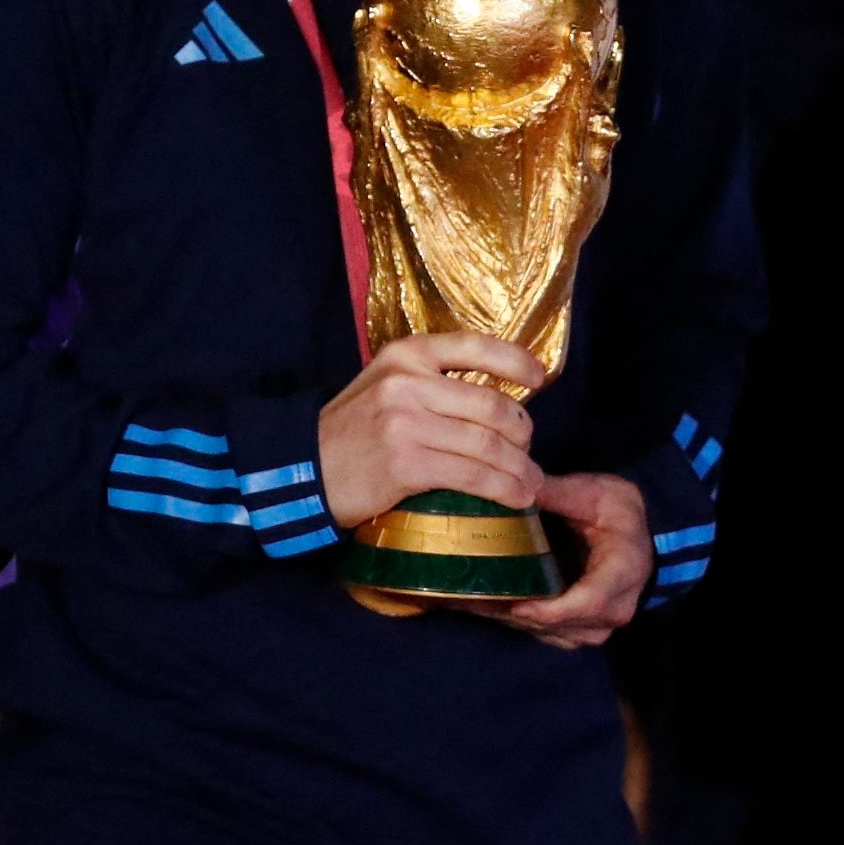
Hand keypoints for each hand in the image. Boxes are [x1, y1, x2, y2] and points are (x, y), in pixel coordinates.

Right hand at [316, 332, 544, 529]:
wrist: (303, 470)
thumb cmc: (353, 430)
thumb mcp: (386, 384)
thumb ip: (433, 381)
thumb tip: (499, 397)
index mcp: (407, 354)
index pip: (476, 346)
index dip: (516, 361)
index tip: (540, 379)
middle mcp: (408, 382)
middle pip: (492, 404)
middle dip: (522, 433)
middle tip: (529, 452)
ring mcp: (406, 423)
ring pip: (487, 444)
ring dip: (520, 468)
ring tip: (532, 483)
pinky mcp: (406, 464)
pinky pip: (471, 475)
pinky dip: (502, 488)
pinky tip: (515, 498)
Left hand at [466, 471, 650, 649]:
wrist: (638, 541)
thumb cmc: (620, 515)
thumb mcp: (595, 494)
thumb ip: (557, 493)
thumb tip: (512, 486)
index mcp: (623, 571)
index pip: (590, 601)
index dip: (551, 609)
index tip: (516, 605)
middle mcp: (613, 610)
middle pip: (559, 623)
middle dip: (512, 613)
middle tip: (468, 596)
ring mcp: (596, 627)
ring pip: (547, 632)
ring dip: (507, 619)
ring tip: (465, 601)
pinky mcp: (579, 632)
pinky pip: (544, 634)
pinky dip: (513, 621)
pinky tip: (481, 606)